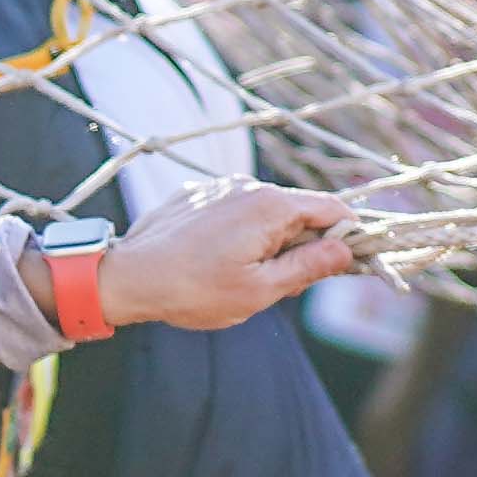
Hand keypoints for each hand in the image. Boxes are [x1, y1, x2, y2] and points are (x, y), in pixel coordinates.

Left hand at [93, 182, 359, 332]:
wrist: (126, 277)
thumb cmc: (193, 290)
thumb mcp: (260, 290)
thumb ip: (309, 267)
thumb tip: (346, 250)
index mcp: (271, 207)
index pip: (332, 210)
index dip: (348, 236)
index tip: (350, 264)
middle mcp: (247, 186)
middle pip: (299, 212)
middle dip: (303, 247)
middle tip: (284, 286)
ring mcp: (219, 187)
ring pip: (266, 214)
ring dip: (270, 243)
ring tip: (242, 278)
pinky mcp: (197, 196)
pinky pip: (234, 212)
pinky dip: (240, 235)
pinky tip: (215, 263)